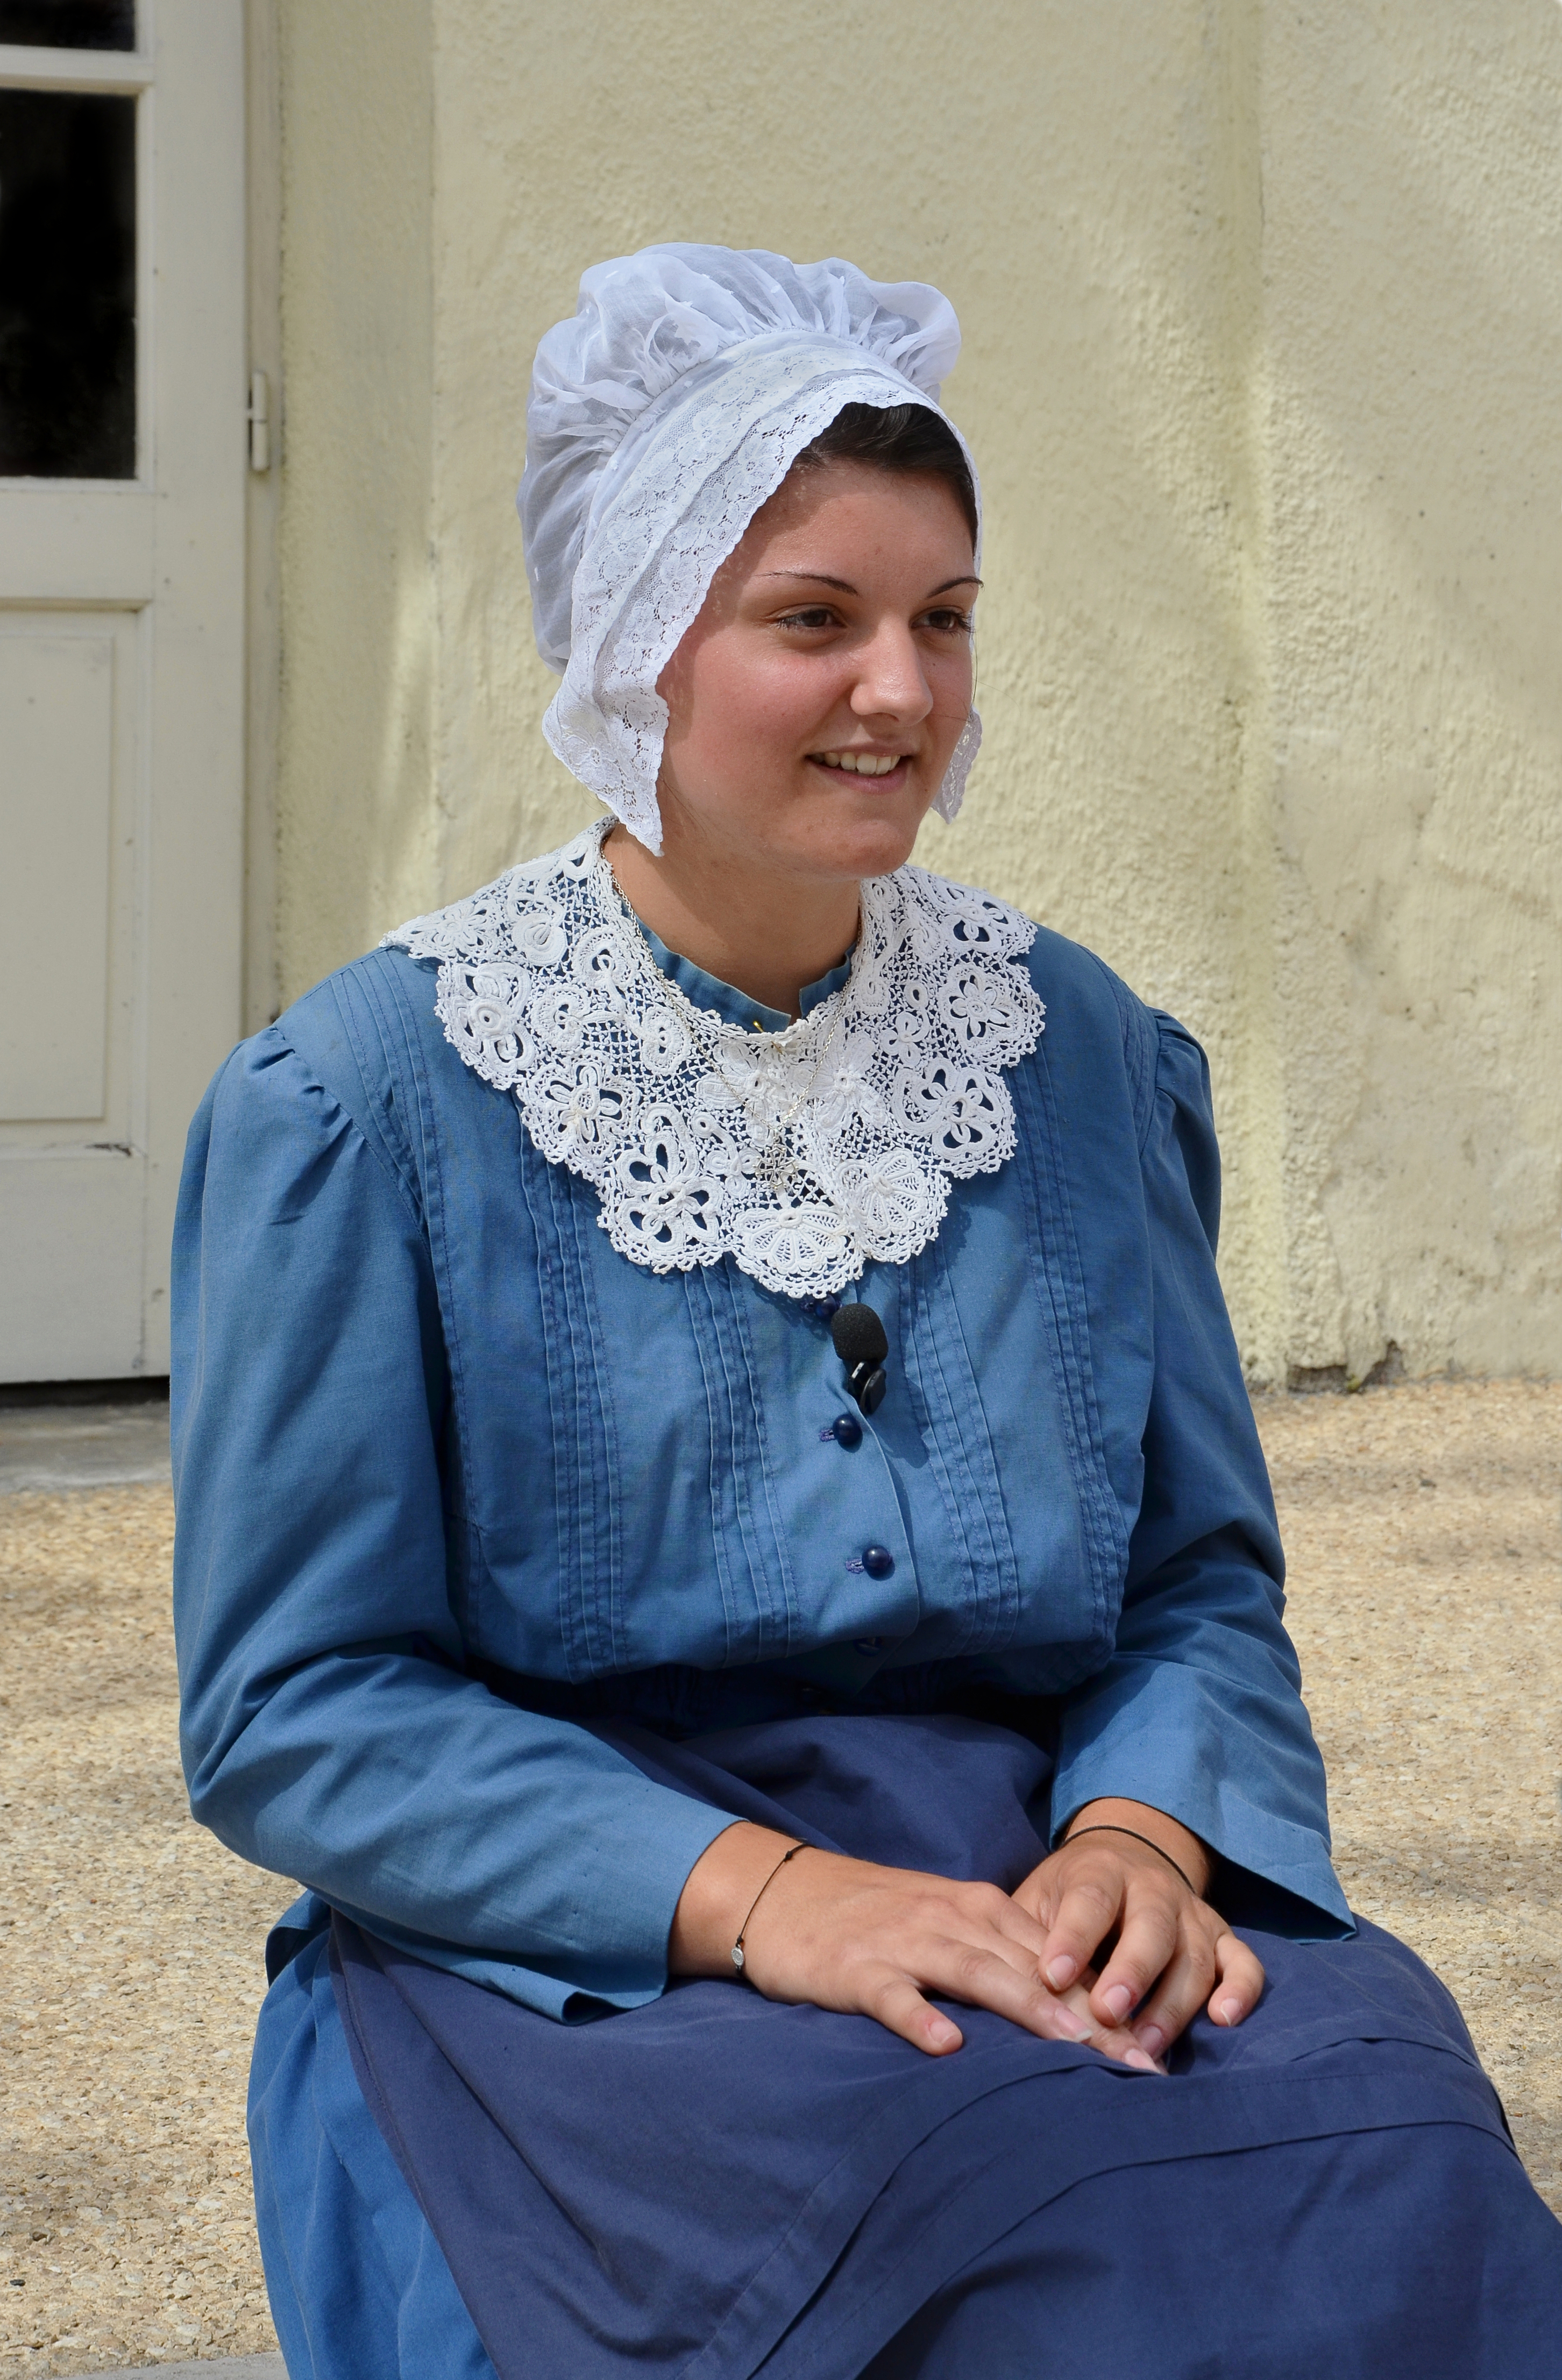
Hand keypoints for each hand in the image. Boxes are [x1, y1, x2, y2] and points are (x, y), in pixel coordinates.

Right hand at [669, 1822, 1157, 2065]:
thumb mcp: (946, 1924)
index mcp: (980, 1908)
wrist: (783, 1891)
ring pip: (978, 1975)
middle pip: (1034, 1970)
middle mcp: (952, 1919)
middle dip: (1092, 2018)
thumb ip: (1001, 1957)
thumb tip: (1071, 2009)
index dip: (1110, 2002)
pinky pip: (894, 1995)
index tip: (1155, 2051)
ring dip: (1030, 2012)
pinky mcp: (856, 1968)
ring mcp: (905, 1942)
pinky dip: (920, 2016)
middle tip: (1141, 2068)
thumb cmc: (873, 1916)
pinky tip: (945, 2046)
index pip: (1059, 1956)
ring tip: (1077, 2051)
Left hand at [1012, 1799, 1265, 2059]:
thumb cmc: (1068, 1896)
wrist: (1123, 1858)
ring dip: (1173, 2003)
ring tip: (1146, 2046)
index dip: (1073, 1938)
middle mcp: (1153, 1887)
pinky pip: (1244, 1963)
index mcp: (1101, 1871)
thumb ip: (1027, 1937)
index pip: (1090, 1900)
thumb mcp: (1039, 1899)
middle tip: (1106, 2014)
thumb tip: (1003, 1990)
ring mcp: (1192, 1913)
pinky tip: (1223, 2020)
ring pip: (1195, 1954)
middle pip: (1150, 1927)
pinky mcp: (1222, 1938)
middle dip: (1131, 1972)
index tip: (1052, 1978)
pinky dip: (1241, 1990)